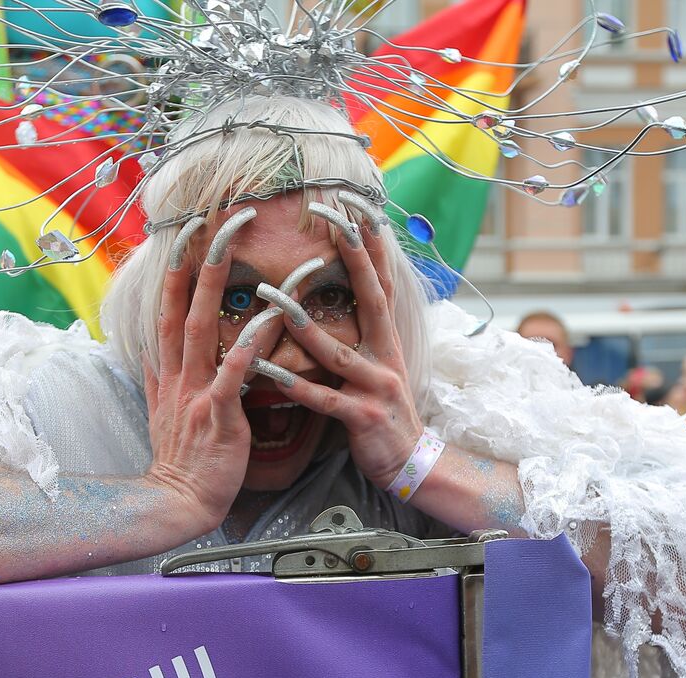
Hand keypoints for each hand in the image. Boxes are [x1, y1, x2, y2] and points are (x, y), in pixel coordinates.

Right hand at [141, 232, 284, 535]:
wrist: (177, 503)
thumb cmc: (183, 460)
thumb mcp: (165, 410)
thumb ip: (163, 376)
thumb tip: (155, 349)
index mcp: (170, 372)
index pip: (168, 308)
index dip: (176, 268)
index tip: (187, 229)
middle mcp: (179, 374)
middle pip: (181, 304)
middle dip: (195, 258)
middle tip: (211, 216)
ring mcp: (195, 393)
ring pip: (201, 327)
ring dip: (213, 283)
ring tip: (228, 242)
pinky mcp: (216, 417)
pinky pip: (230, 378)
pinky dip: (243, 350)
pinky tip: (259, 323)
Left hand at [270, 220, 422, 488]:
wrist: (412, 463)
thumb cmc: (384, 411)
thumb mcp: (380, 364)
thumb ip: (364, 331)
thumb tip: (351, 293)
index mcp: (385, 339)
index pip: (380, 281)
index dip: (371, 243)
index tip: (357, 206)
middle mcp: (385, 354)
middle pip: (372, 297)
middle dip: (355, 258)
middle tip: (337, 222)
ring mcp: (377, 386)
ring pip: (337, 351)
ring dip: (304, 324)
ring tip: (274, 297)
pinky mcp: (364, 418)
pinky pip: (326, 401)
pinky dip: (300, 388)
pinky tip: (274, 374)